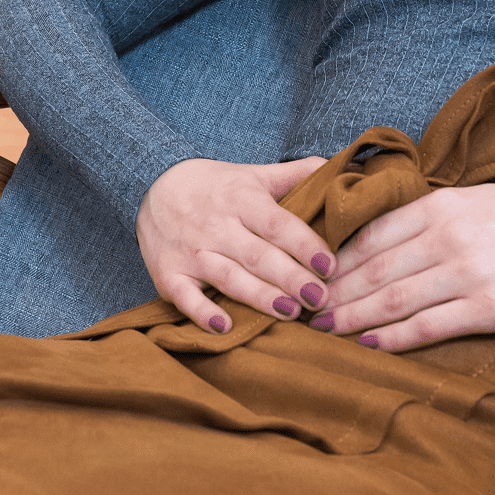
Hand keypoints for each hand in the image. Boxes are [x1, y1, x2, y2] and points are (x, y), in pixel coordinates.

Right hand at [136, 156, 333, 333]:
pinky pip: (186, 298)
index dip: (304, 244)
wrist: (154, 184)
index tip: (330, 265)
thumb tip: (340, 167)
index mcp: (242, 199)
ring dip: (260, 298)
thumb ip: (297, 173)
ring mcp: (191, 252)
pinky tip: (225, 327)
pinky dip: (203, 313)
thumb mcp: (255, 173)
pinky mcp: (168, 274)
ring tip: (290, 312)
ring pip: (230, 278)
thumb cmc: (218, 185)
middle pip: (259, 255)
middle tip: (320, 298)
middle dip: (291, 278)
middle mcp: (217, 226)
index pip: (278, 224)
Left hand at [309, 185, 494, 350]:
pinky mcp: (487, 307)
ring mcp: (467, 273)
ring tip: (323, 331)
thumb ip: (430, 214)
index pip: (372, 234)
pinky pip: (428, 327)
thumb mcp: (476, 199)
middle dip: (334, 292)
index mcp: (443, 205)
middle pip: (374, 269)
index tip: (311, 275)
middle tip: (303, 310)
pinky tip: (369, 346)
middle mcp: (449, 236)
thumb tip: (378, 235)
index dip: (335, 259)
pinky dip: (393, 339)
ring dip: (352, 318)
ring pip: (393, 299)